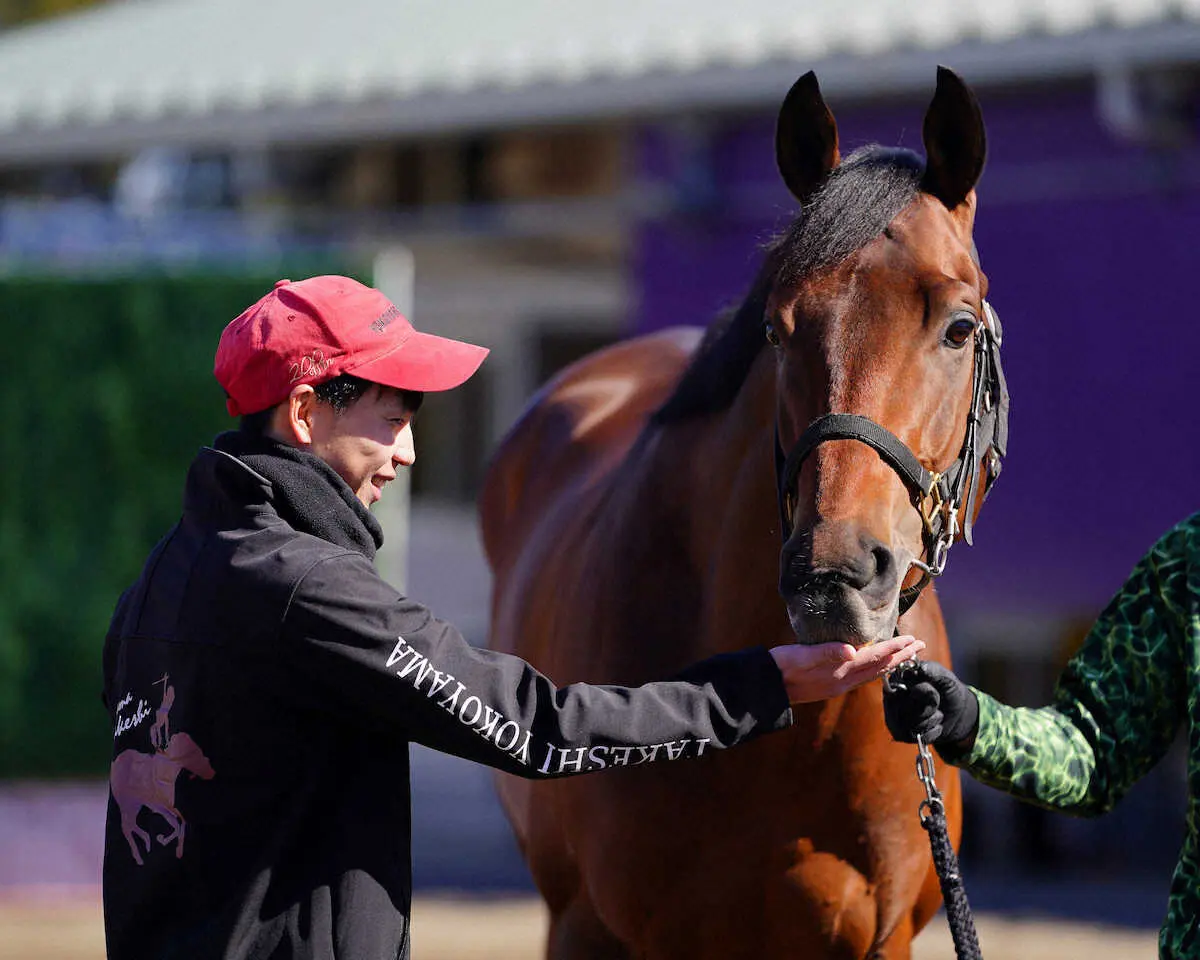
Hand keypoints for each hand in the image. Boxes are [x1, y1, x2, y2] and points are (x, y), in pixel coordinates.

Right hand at [770, 635, 924, 703]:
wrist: (767, 687)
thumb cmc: (781, 666)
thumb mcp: (802, 654)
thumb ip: (827, 652)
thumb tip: (853, 650)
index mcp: (839, 670)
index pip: (874, 656)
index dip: (894, 648)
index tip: (912, 640)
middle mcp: (843, 680)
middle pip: (880, 667)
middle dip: (901, 656)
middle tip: (920, 646)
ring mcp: (838, 685)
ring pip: (873, 674)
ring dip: (891, 663)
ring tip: (905, 655)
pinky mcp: (831, 686)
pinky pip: (862, 677)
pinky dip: (876, 669)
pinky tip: (875, 667)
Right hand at [882, 660, 978, 747]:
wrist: (959, 713)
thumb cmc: (948, 690)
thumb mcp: (945, 677)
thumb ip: (933, 670)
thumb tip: (921, 668)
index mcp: (898, 679)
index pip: (903, 687)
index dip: (922, 691)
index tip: (933, 687)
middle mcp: (891, 698)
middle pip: (908, 707)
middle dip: (930, 706)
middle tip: (936, 701)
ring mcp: (893, 717)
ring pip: (913, 723)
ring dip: (933, 719)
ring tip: (936, 713)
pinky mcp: (900, 734)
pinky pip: (917, 736)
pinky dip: (933, 731)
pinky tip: (935, 725)